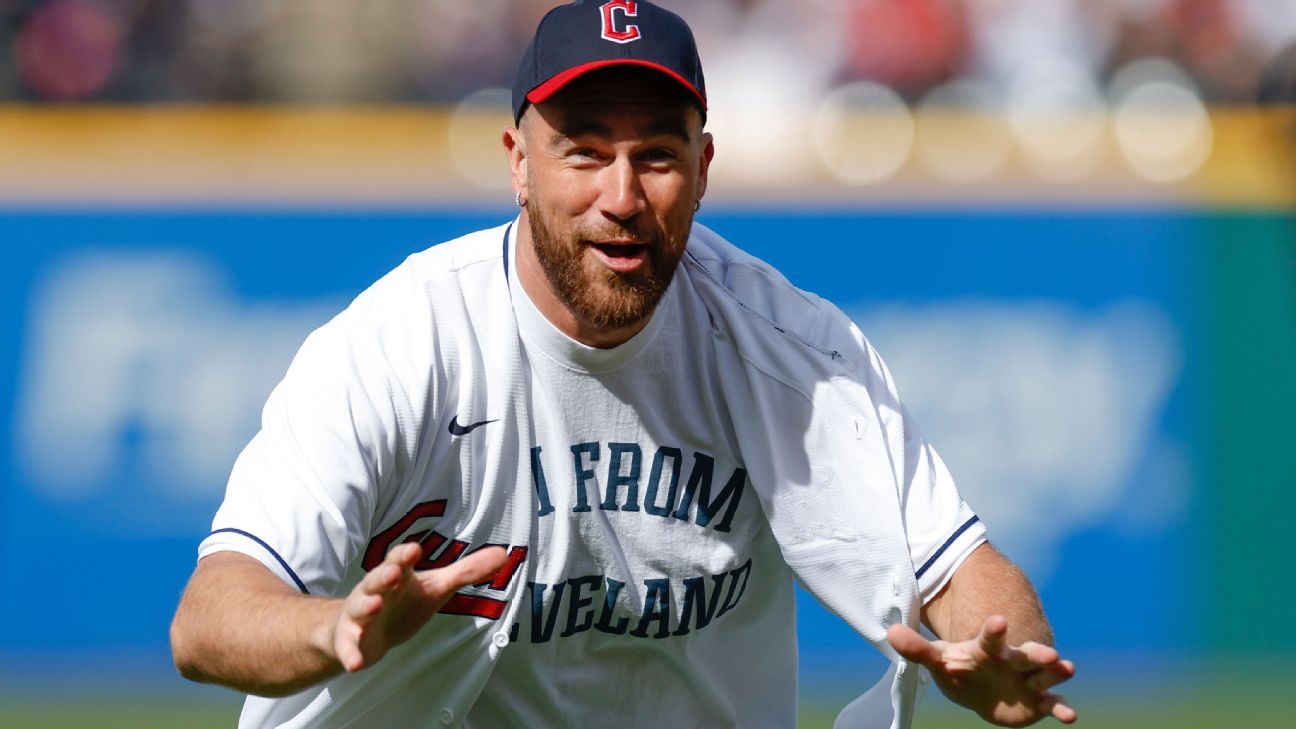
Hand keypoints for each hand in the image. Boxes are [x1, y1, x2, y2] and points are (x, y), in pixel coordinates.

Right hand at [331, 542, 508, 672]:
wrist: (361, 628)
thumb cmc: (402, 601)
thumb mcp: (436, 587)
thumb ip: (467, 572)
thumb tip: (504, 555)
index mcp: (397, 575)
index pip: (399, 560)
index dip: (405, 555)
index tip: (414, 550)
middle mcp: (375, 590)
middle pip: (376, 579)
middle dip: (384, 575)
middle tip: (394, 572)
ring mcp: (360, 615)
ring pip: (360, 608)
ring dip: (367, 606)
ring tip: (377, 606)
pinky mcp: (350, 640)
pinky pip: (348, 646)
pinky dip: (351, 654)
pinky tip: (356, 664)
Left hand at [887, 615, 1076, 726]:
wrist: (979, 692)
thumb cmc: (960, 670)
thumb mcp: (938, 661)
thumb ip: (918, 649)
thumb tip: (891, 632)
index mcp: (987, 650)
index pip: (990, 638)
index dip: (994, 631)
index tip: (999, 621)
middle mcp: (1011, 661)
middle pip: (1025, 655)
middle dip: (1037, 654)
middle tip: (1050, 652)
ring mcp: (1027, 680)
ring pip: (1044, 675)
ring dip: (1055, 673)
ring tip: (1067, 669)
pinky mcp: (1037, 701)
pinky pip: (1052, 703)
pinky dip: (1062, 708)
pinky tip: (1072, 716)